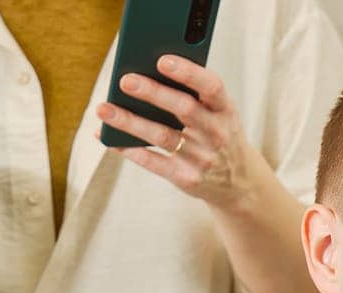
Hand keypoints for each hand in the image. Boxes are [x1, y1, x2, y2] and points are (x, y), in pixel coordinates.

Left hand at [95, 55, 265, 211]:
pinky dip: (128, 149)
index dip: (188, 72)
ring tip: (103, 108)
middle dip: (153, 93)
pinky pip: (153, 163)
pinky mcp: (187, 179)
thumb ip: (194, 94)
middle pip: (183, 109)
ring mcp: (202, 158)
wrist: (239, 182)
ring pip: (162, 136)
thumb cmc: (217, 133)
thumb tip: (145, 73)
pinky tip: (107, 136)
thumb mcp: (219, 113)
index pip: (212, 86)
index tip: (162, 60)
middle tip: (125, 80)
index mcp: (225, 110)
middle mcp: (217, 133)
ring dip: (130, 121)